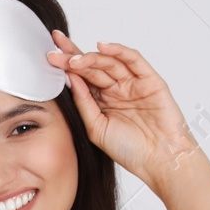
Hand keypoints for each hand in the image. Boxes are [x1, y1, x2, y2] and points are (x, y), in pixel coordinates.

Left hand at [45, 28, 197, 195]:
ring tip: (74, 57)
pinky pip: (134, 60)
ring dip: (91, 57)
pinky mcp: (150, 80)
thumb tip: (70, 79)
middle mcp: (116, 89)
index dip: (66, 65)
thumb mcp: (96, 128)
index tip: (50, 57)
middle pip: (92, 66)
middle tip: (55, 51)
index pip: (81, 77)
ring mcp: (133, 83)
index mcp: (102, 101)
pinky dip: (119, 51)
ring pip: (110, 62)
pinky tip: (103, 47)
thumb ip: (83, 103)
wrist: (159, 161)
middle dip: (73, 57)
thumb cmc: (130, 150)